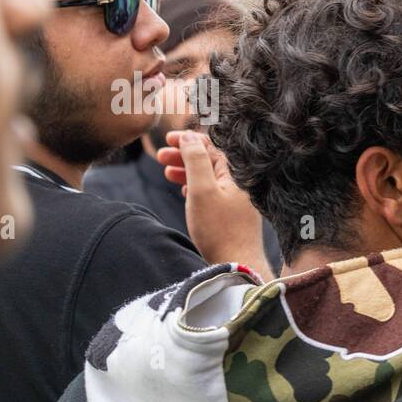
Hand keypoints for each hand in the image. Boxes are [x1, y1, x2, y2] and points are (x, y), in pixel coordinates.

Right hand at [157, 130, 272, 276]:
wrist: (236, 264)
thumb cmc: (219, 229)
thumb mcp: (202, 190)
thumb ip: (196, 161)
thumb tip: (189, 137)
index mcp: (237, 174)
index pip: (212, 147)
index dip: (189, 140)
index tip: (168, 139)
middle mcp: (240, 184)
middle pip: (210, 161)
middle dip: (184, 155)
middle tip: (160, 156)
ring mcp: (237, 199)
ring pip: (209, 177)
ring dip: (186, 171)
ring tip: (166, 172)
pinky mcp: (232, 214)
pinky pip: (212, 193)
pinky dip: (195, 188)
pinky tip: (183, 190)